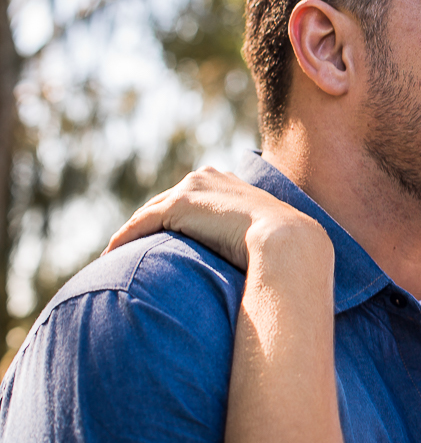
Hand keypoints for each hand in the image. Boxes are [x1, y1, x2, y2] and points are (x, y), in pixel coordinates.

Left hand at [105, 167, 325, 271]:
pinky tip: (111, 255)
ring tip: (117, 254)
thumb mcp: (267, 238)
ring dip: (132, 233)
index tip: (167, 239)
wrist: (287, 241)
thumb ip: (254, 240)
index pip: (193, 199)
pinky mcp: (178, 205)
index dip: (177, 219)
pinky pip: (140, 223)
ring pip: (150, 212)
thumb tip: (261, 265)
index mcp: (230, 181)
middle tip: (133, 247)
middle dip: (150, 223)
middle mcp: (208, 177)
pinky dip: (124, 239)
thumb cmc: (286, 248)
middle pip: (166, 202)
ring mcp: (192, 188)